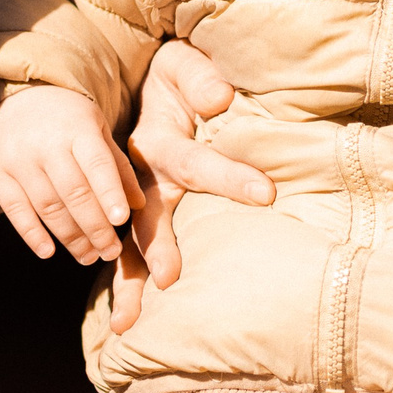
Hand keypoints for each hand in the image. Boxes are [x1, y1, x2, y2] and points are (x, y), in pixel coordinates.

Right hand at [0, 84, 142, 263]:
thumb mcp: (98, 131)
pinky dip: (32, 234)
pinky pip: (14, 210)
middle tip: (110, 251)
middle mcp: (45, 144)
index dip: (109, 193)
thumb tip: (137, 206)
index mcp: (77, 128)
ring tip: (89, 256)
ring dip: (70, 237)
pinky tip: (49, 252)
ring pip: (47, 206)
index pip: (96, 164)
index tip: (121, 221)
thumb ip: (117, 167)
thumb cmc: (70, 120)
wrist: (19, 97)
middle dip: (95, 227)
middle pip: (73, 193)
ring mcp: (17, 159)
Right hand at [112, 40, 274, 330]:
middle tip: (168, 279)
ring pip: (126, 243)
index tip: (269, 194)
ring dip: (128, 281)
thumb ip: (200, 78)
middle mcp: (139, 176)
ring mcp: (133, 200)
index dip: (231, 176)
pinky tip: (124, 326)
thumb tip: (221, 97)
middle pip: (147, 214)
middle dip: (157, 247)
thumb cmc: (177, 77)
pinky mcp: (133, 214)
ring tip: (127, 323)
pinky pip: (125, 250)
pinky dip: (123, 284)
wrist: (143, 85)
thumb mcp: (183, 65)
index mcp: (158, 140)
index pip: (198, 161)